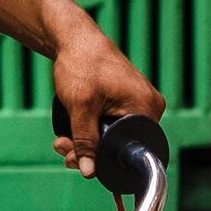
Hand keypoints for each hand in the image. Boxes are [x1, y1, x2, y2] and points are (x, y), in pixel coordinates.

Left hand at [45, 24, 164, 174]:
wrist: (75, 38)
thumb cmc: (82, 63)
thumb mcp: (81, 106)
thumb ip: (85, 141)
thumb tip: (89, 172)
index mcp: (147, 108)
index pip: (130, 150)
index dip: (102, 161)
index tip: (76, 161)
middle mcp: (149, 107)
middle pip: (120, 146)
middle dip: (88, 151)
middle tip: (63, 150)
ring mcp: (139, 103)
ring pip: (112, 137)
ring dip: (85, 142)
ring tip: (62, 140)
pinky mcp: (127, 101)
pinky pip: (111, 125)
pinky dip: (91, 130)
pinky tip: (72, 131)